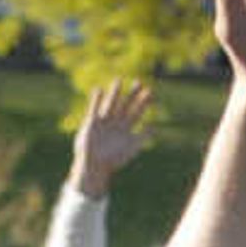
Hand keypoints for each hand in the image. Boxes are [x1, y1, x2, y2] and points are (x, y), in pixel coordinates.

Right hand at [72, 85, 155, 199]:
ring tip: (118, 80)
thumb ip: (142, 137)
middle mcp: (116, 123)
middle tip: (139, 82)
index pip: (137, 113)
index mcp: (126, 129)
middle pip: (126, 106)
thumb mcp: (131, 148)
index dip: (143, 103)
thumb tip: (154, 128)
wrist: (96, 166)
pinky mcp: (92, 123)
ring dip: (115, 93)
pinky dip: (96, 100)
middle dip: (132, 95)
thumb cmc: (114, 160)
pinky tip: (98, 90)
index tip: (151, 92)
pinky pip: (94, 108)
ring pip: (111, 104)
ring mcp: (104, 122)